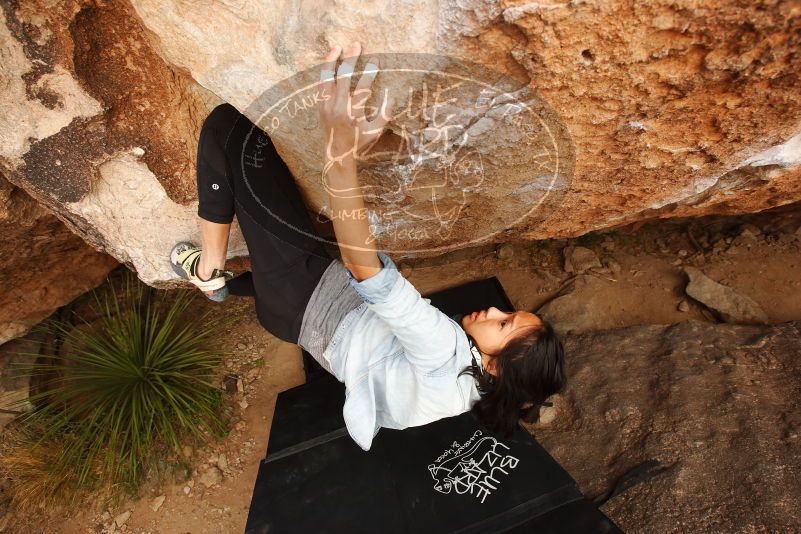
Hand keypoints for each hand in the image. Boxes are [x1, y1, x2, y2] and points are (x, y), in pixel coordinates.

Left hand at [318, 41, 394, 164]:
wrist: (336, 154)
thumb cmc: (359, 142)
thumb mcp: (375, 132)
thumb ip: (385, 115)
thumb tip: (392, 97)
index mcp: (352, 114)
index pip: (361, 88)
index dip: (369, 74)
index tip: (375, 62)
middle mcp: (337, 107)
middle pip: (343, 77)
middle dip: (351, 59)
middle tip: (358, 45)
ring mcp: (326, 105)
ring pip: (326, 77)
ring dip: (332, 60)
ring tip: (338, 47)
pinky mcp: (320, 105)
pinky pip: (321, 84)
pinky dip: (325, 71)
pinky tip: (330, 61)